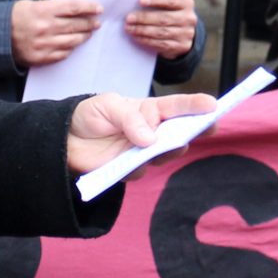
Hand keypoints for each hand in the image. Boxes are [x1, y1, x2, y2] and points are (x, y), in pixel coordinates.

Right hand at [11, 0, 101, 66]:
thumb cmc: (16, 17)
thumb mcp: (33, 4)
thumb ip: (53, 8)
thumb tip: (76, 10)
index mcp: (43, 10)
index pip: (73, 7)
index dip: (89, 8)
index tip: (98, 9)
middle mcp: (45, 27)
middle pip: (76, 25)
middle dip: (89, 23)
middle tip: (97, 22)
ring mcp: (44, 44)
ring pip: (73, 41)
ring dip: (84, 36)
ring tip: (89, 33)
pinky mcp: (41, 57)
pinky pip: (63, 54)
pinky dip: (70, 48)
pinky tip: (74, 44)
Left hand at [65, 92, 217, 175]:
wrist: (64, 139)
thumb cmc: (90, 115)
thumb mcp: (108, 107)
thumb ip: (130, 120)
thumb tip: (150, 140)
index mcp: (149, 110)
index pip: (176, 107)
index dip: (196, 107)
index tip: (214, 106)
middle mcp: (151, 132)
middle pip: (179, 133)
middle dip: (194, 131)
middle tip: (205, 128)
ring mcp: (142, 152)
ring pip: (165, 154)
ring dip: (167, 150)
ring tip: (163, 144)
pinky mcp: (129, 169)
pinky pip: (140, 170)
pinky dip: (136, 165)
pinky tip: (126, 161)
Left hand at [125, 0, 195, 57]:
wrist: (183, 32)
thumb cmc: (169, 12)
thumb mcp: (168, 4)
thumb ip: (157, 1)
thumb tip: (135, 2)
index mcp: (186, 3)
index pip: (171, 0)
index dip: (156, 0)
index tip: (140, 0)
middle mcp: (189, 18)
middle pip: (164, 18)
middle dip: (144, 18)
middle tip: (129, 18)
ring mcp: (186, 34)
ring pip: (161, 32)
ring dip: (142, 30)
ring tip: (129, 28)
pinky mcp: (181, 46)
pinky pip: (161, 44)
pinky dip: (146, 40)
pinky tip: (136, 37)